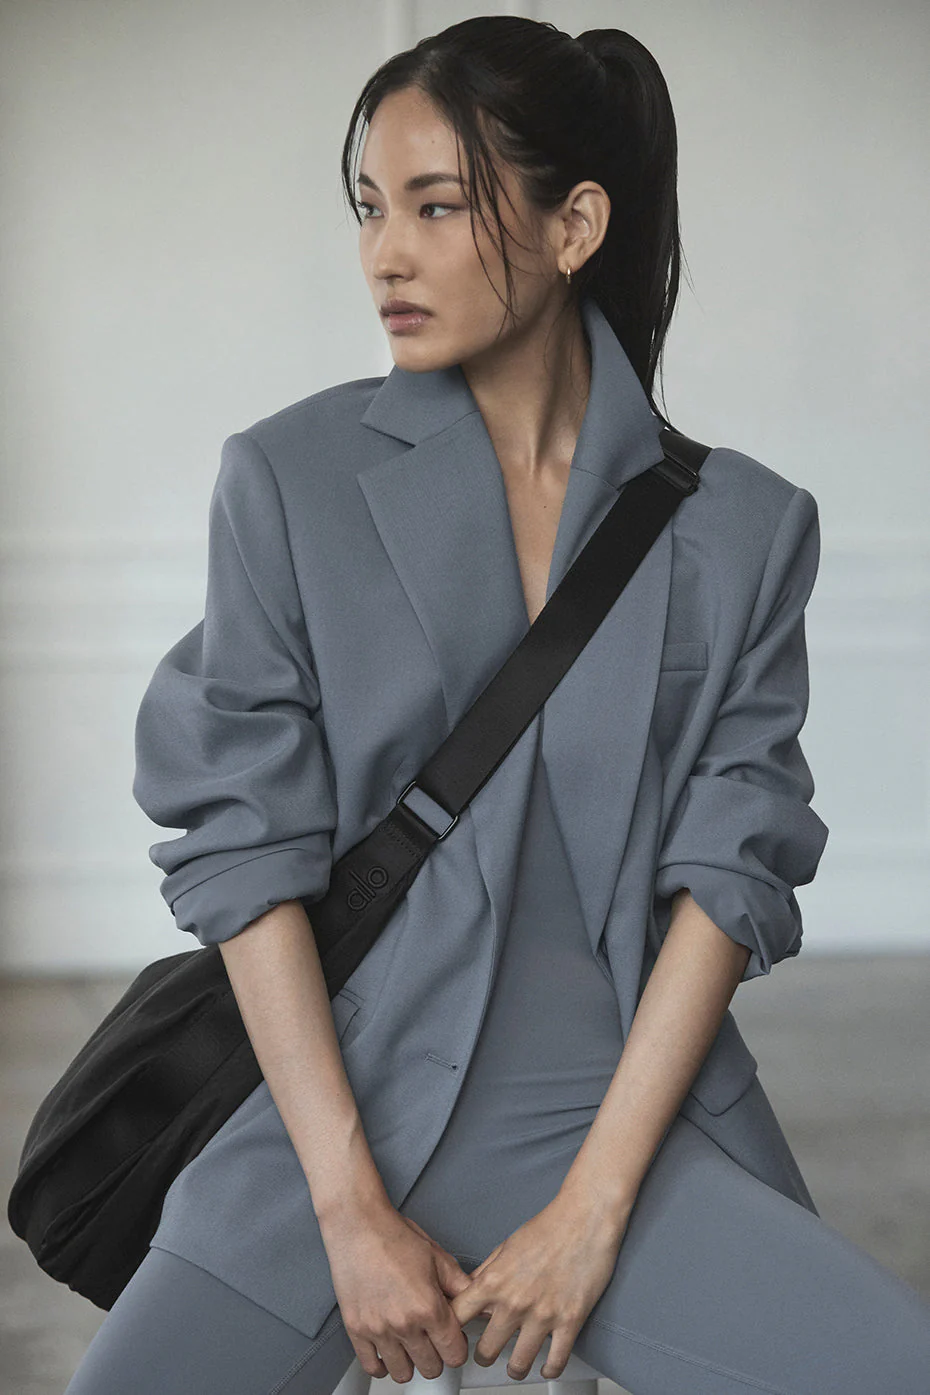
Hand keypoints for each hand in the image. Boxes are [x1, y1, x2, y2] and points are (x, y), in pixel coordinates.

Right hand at [320, 1203, 471, 1380]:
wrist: (358, 1226)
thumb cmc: (394, 1237)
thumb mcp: (438, 1258)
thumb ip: (461, 1286)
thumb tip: (478, 1304)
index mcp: (429, 1307)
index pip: (454, 1354)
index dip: (457, 1347)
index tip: (453, 1340)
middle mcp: (404, 1324)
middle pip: (431, 1367)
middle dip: (437, 1356)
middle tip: (433, 1339)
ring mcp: (378, 1330)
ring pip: (403, 1373)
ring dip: (411, 1362)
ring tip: (412, 1345)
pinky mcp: (356, 1330)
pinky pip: (372, 1366)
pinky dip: (383, 1365)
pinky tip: (389, 1352)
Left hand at [450, 1192, 631, 1379]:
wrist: (585, 1217)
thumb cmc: (548, 1226)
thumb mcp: (507, 1246)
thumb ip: (487, 1272)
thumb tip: (471, 1291)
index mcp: (494, 1281)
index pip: (457, 1318)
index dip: (451, 1329)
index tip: (455, 1335)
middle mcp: (514, 1302)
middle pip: (485, 1350)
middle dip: (484, 1355)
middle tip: (487, 1355)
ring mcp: (542, 1315)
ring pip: (518, 1365)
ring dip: (515, 1369)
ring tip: (515, 1366)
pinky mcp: (570, 1321)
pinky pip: (556, 1361)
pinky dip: (549, 1370)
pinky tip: (545, 1366)